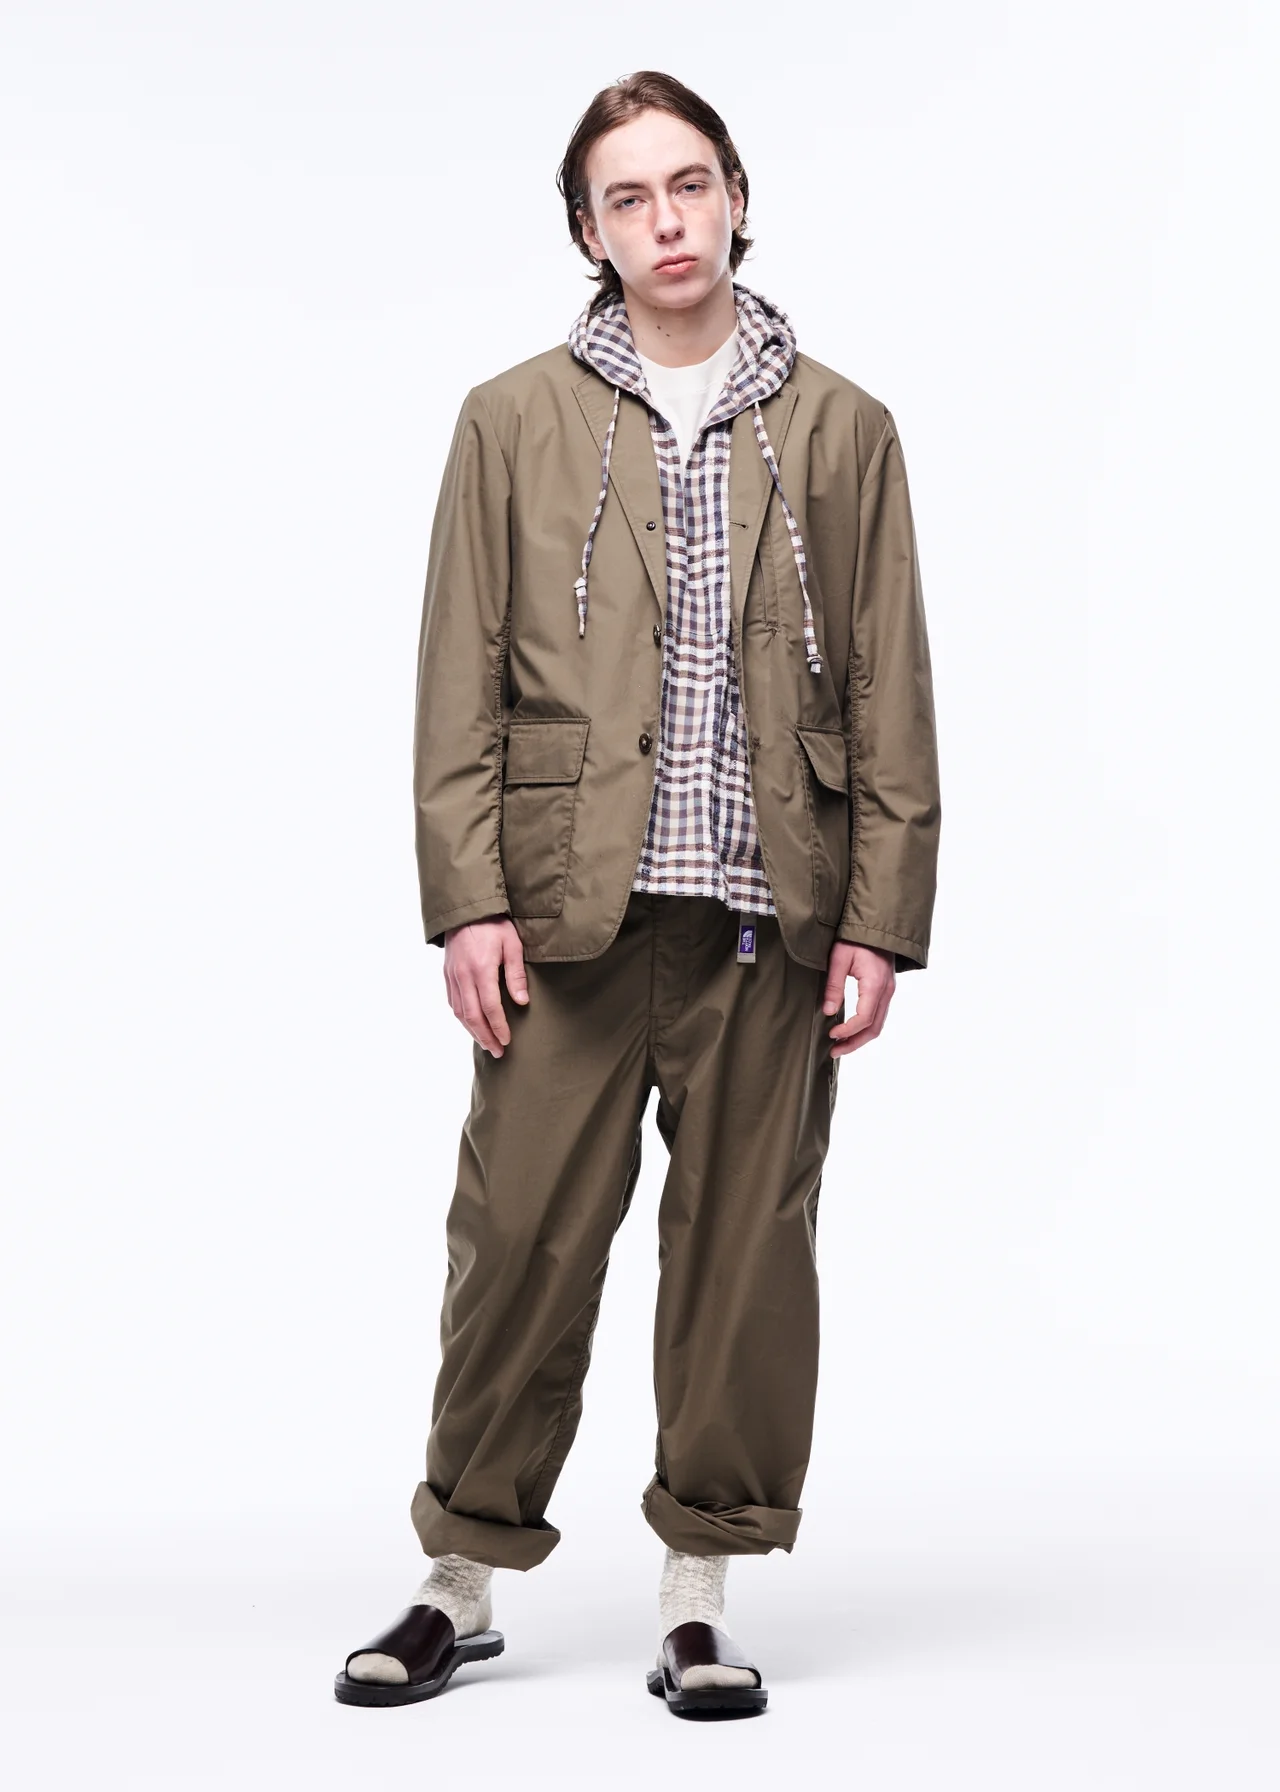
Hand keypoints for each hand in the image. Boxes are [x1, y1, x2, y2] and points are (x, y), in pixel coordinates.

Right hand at [442, 917, 528, 1056]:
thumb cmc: (493, 924)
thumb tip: (521, 1001)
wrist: (465, 909)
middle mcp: (463, 975)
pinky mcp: (447, 974)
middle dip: (485, 1036)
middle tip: (497, 1051)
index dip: (498, 1027)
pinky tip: (471, 1025)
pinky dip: (462, 1017)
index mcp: (481, 969)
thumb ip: (516, 974)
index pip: (490, 1007)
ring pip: (459, 1012)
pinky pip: (452, 1002)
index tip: (507, 1040)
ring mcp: (452, 975)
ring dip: (472, 1031)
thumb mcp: (512, 944)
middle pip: (472, 1015)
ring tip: (486, 1044)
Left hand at [822, 941, 895, 1056]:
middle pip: (874, 1028)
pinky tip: (851, 1030)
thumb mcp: (839, 958)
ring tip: (840, 1046)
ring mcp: (889, 991)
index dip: (847, 1031)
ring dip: (860, 1038)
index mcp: (875, 984)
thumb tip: (828, 1011)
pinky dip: (866, 1027)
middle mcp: (886, 991)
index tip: (831, 1034)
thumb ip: (834, 986)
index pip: (863, 1018)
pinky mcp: (886, 989)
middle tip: (834, 1051)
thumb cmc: (856, 938)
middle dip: (854, 1043)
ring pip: (878, 1024)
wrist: (877, 924)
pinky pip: (879, 1015)